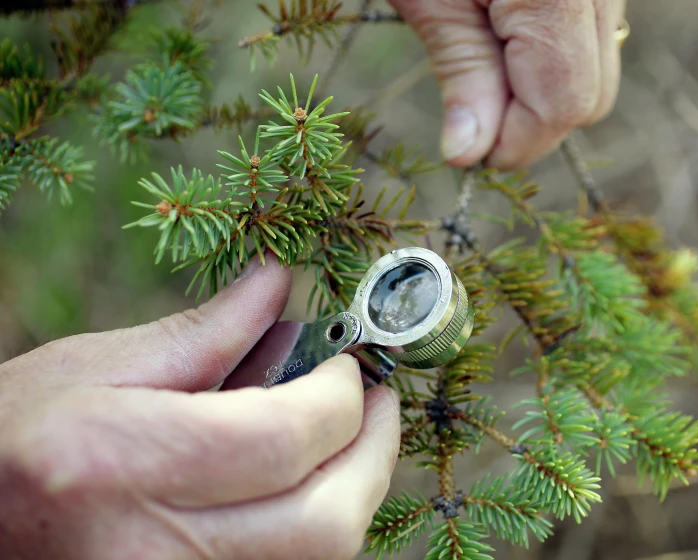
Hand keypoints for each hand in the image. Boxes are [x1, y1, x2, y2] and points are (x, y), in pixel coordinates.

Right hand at [0, 257, 400, 559]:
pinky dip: (316, 527)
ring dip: (354, 492)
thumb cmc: (16, 440)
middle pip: (323, 522)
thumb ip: (205, 331)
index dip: (337, 396)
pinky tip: (308, 484)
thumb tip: (278, 284)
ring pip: (319, 559)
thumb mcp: (97, 369)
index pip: (282, 440)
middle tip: (375, 403)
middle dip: (372, 455)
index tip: (345, 363)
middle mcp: (155, 552)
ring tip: (347, 438)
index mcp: (124, 465)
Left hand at [389, 0, 625, 170]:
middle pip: (588, 97)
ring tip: (484, 59)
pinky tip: (507, 38)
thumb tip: (469, 156)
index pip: (561, 103)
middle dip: (530, 123)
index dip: (514, 142)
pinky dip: (552, 58)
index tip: (467, 155)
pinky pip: (593, 42)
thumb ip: (462, 73)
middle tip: (472, 112)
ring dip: (541, 92)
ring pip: (596, 74)